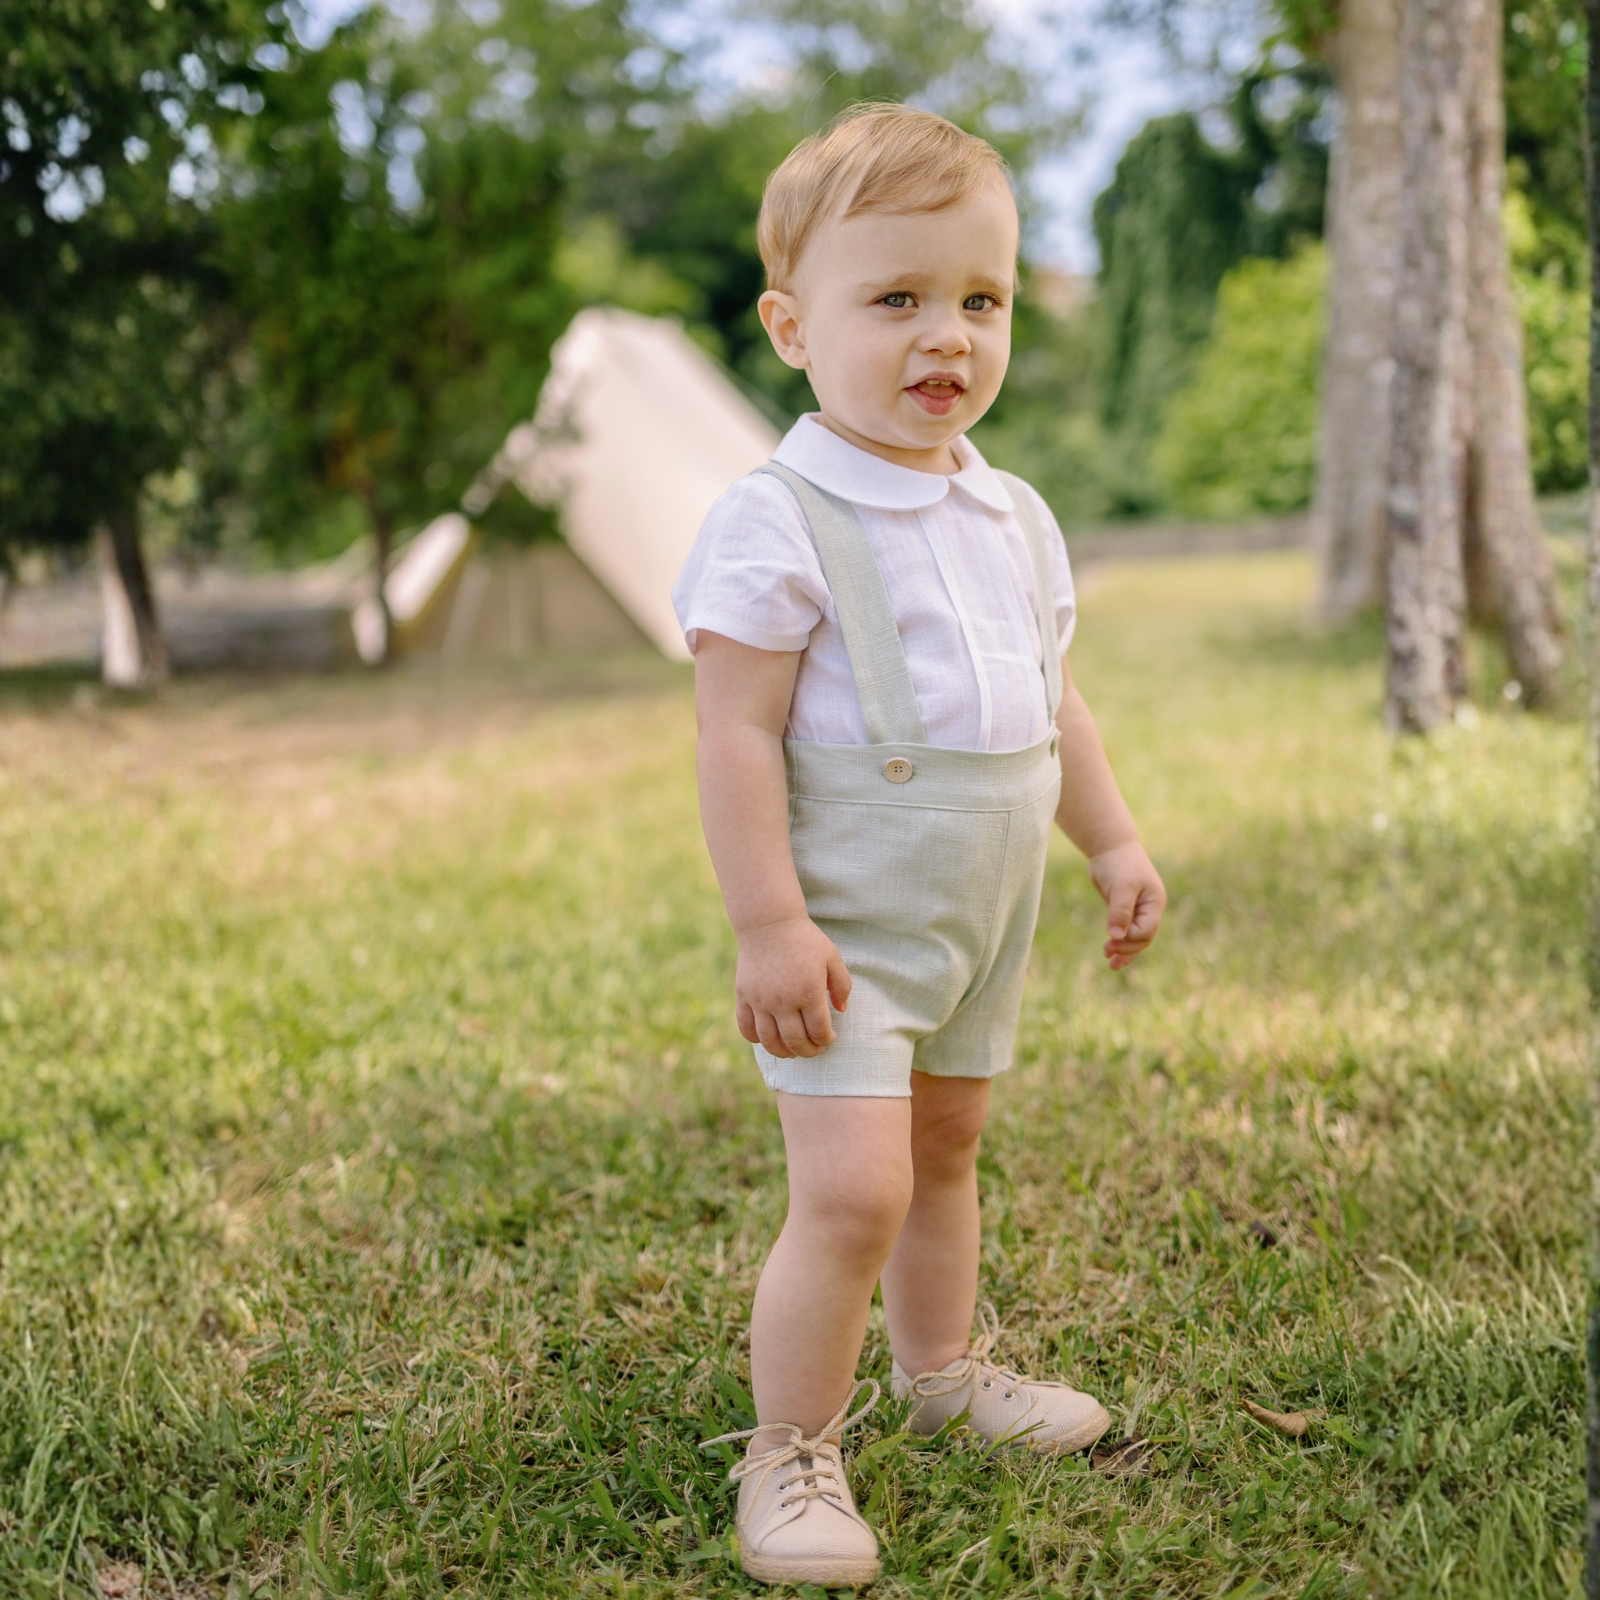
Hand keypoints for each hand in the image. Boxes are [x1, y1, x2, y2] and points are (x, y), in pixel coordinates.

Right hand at [734, 916, 850, 1057]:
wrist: (769, 923)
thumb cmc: (805, 939)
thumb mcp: (832, 957)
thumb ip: (842, 985)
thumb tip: (842, 1010)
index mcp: (808, 992)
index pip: (819, 1030)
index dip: (826, 1040)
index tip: (829, 1038)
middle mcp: (783, 1001)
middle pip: (796, 1041)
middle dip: (809, 1051)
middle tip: (815, 1050)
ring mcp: (761, 1001)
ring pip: (770, 1041)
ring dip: (783, 1052)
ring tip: (792, 1052)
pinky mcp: (744, 997)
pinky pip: (746, 1028)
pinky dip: (756, 1039)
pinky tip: (767, 1039)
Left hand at [1088, 841, 1165, 970]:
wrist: (1110, 847)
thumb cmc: (1119, 863)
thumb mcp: (1121, 887)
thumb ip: (1120, 911)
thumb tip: (1117, 936)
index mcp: (1154, 903)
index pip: (1147, 931)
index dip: (1130, 939)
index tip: (1111, 939)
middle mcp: (1149, 909)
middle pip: (1142, 938)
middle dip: (1126, 948)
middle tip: (1106, 952)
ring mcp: (1138, 910)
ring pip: (1135, 938)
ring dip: (1123, 950)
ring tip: (1110, 963)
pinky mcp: (1124, 910)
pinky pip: (1125, 931)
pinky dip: (1119, 942)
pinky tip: (1109, 953)